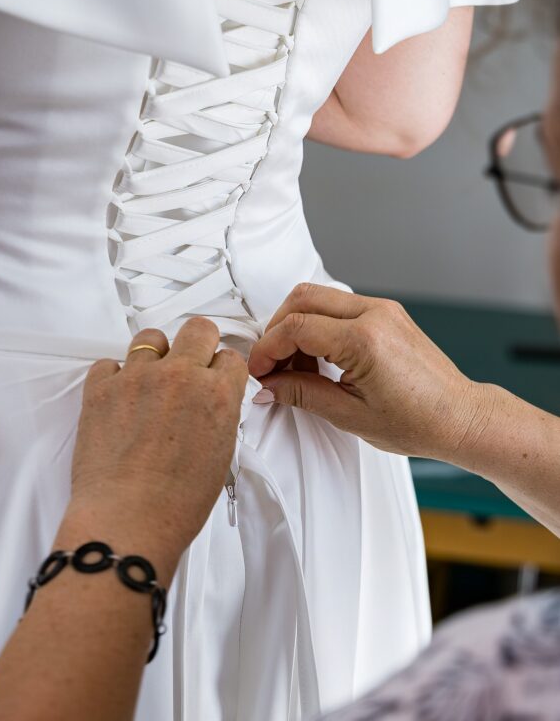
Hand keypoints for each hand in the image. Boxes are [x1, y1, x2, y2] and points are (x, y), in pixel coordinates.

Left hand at [65, 318, 247, 567]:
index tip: (214, 375)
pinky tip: (119, 399)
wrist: (127, 519)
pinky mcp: (102, 387)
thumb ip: (217, 417)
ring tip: (150, 382)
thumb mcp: (219, 457)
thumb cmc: (174, 504)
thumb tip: (209, 404)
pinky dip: (114, 377)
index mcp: (218, 395)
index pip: (230, 356)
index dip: (222, 367)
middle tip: (190, 363)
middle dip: (198, 343)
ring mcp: (139, 377)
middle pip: (198, 329)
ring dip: (155, 355)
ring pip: (151, 337)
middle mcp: (181, 377)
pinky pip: (108, 363)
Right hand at [248, 283, 492, 460]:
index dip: (268, 350)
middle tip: (270, 365)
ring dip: (297, 327)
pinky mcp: (388, 314)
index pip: (295, 328)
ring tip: (296, 369)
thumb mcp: (349, 415)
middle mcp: (376, 315)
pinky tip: (319, 360)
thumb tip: (269, 387)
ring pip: (319, 298)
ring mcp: (384, 310)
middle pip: (302, 299)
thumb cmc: (419, 422)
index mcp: (365, 340)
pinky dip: (319, 326)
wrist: (460, 418)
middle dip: (277, 331)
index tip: (259, 371)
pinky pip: (339, 307)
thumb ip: (301, 394)